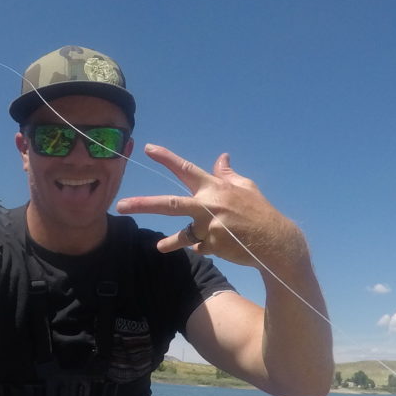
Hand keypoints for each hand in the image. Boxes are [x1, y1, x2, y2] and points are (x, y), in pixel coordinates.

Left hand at [115, 144, 307, 271]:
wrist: (275, 242)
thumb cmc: (259, 211)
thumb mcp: (246, 187)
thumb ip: (228, 174)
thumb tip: (221, 157)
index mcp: (215, 187)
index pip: (186, 169)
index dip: (166, 158)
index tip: (147, 149)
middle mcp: (208, 205)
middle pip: (170, 203)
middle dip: (144, 204)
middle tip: (121, 204)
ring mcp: (210, 226)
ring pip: (183, 234)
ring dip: (171, 241)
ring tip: (160, 246)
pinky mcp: (213, 245)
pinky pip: (200, 245)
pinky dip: (205, 245)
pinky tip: (219, 246)